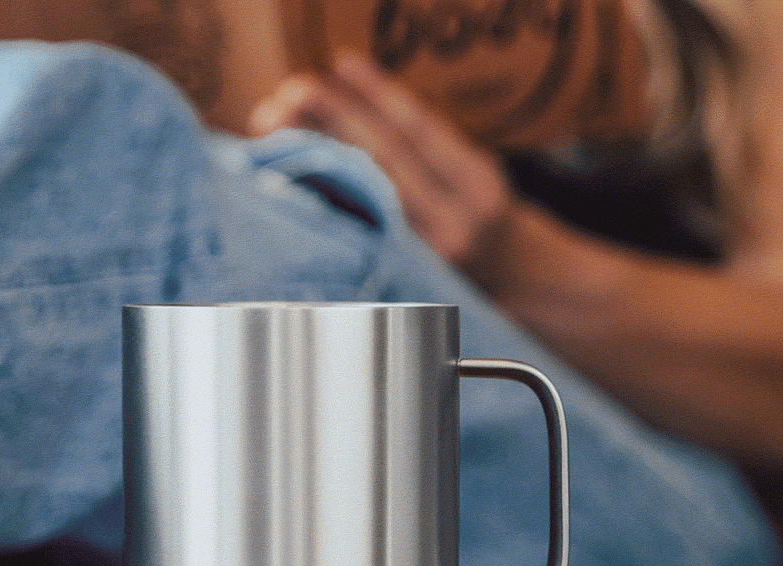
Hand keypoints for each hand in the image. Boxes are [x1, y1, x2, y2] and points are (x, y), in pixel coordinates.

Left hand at [249, 51, 512, 280]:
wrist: (508, 281)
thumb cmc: (478, 216)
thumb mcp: (472, 174)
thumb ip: (423, 146)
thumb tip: (350, 94)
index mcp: (476, 186)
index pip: (419, 130)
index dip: (378, 93)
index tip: (340, 63)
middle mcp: (452, 225)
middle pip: (382, 163)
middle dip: (332, 121)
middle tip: (290, 94)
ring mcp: (420, 261)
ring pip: (359, 200)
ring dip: (311, 159)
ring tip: (274, 127)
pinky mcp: (394, 285)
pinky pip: (348, 237)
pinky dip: (315, 203)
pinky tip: (285, 181)